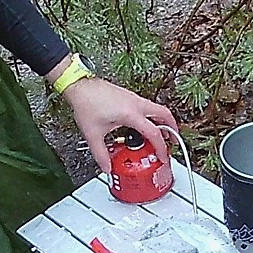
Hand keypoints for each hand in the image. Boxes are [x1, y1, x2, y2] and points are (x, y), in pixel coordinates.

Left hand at [63, 77, 179, 172]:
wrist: (79, 85)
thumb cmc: (86, 103)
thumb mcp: (93, 134)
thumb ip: (101, 154)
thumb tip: (106, 166)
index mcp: (131, 114)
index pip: (154, 132)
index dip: (161, 147)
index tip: (162, 156)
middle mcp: (136, 104)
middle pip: (165, 115)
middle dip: (172, 129)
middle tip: (172, 142)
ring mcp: (133, 98)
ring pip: (157, 109)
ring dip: (163, 122)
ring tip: (161, 135)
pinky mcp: (129, 96)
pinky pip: (147, 107)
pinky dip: (152, 117)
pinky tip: (143, 126)